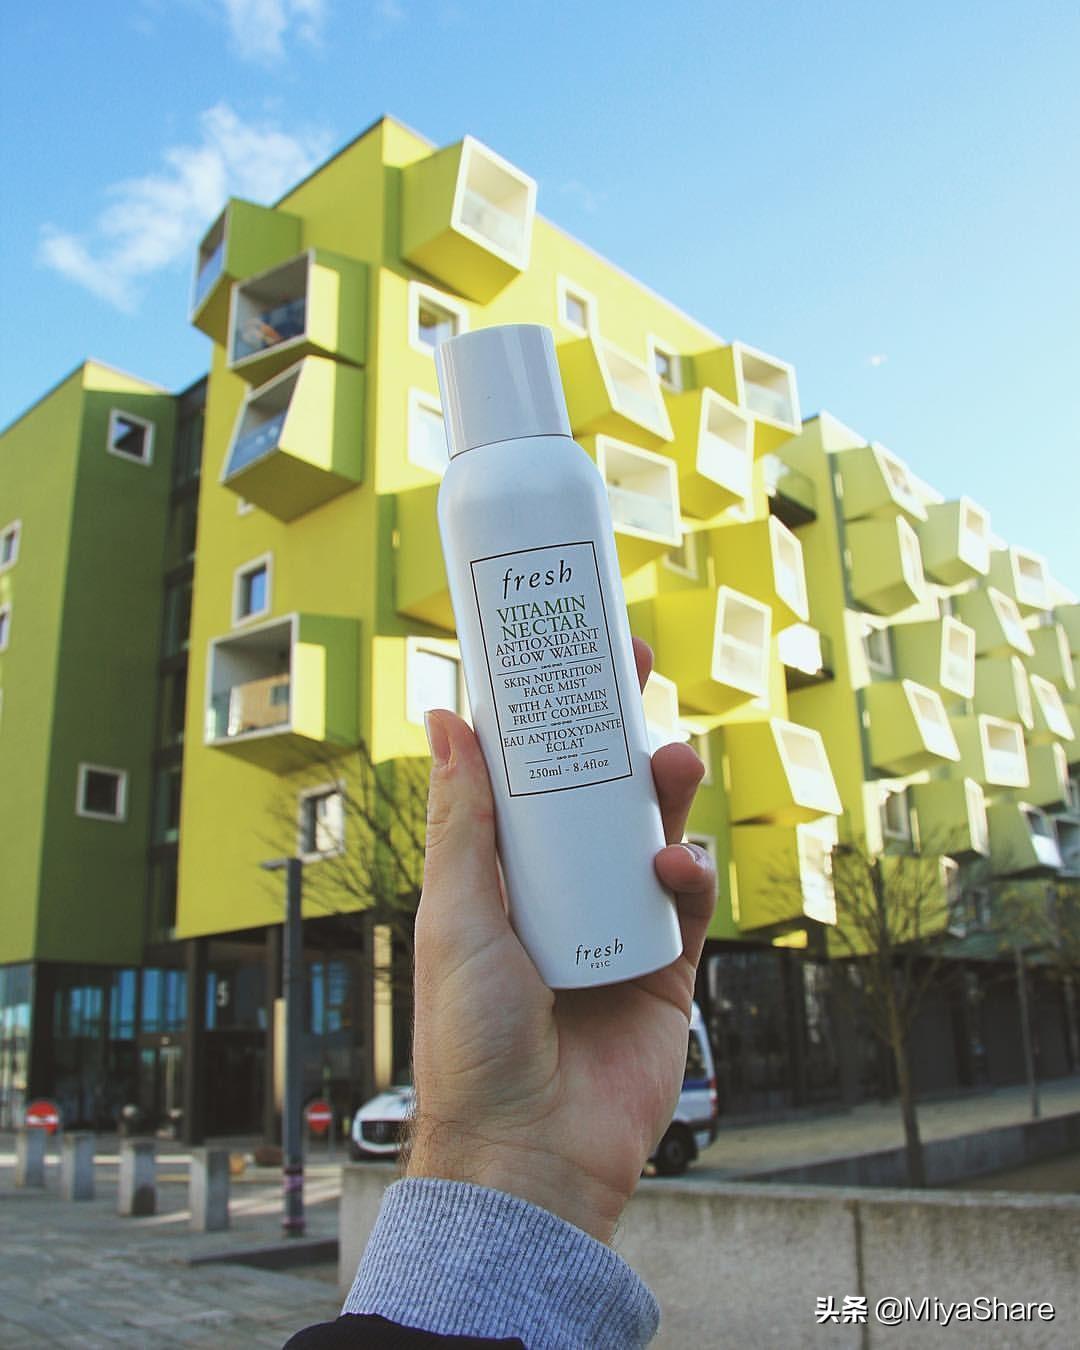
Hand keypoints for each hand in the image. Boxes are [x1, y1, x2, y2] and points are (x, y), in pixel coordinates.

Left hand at [407, 638, 715, 1242]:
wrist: (530, 1148)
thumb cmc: (473, 1035)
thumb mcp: (458, 912)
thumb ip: (463, 817)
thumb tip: (448, 717)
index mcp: (500, 873)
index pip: (526, 775)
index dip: (544, 714)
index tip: (560, 652)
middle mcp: (558, 889)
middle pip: (595, 791)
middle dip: (615, 730)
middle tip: (634, 670)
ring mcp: (613, 923)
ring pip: (649, 832)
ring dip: (664, 788)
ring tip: (670, 760)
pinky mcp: (664, 964)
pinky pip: (687, 900)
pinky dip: (689, 873)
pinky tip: (676, 867)